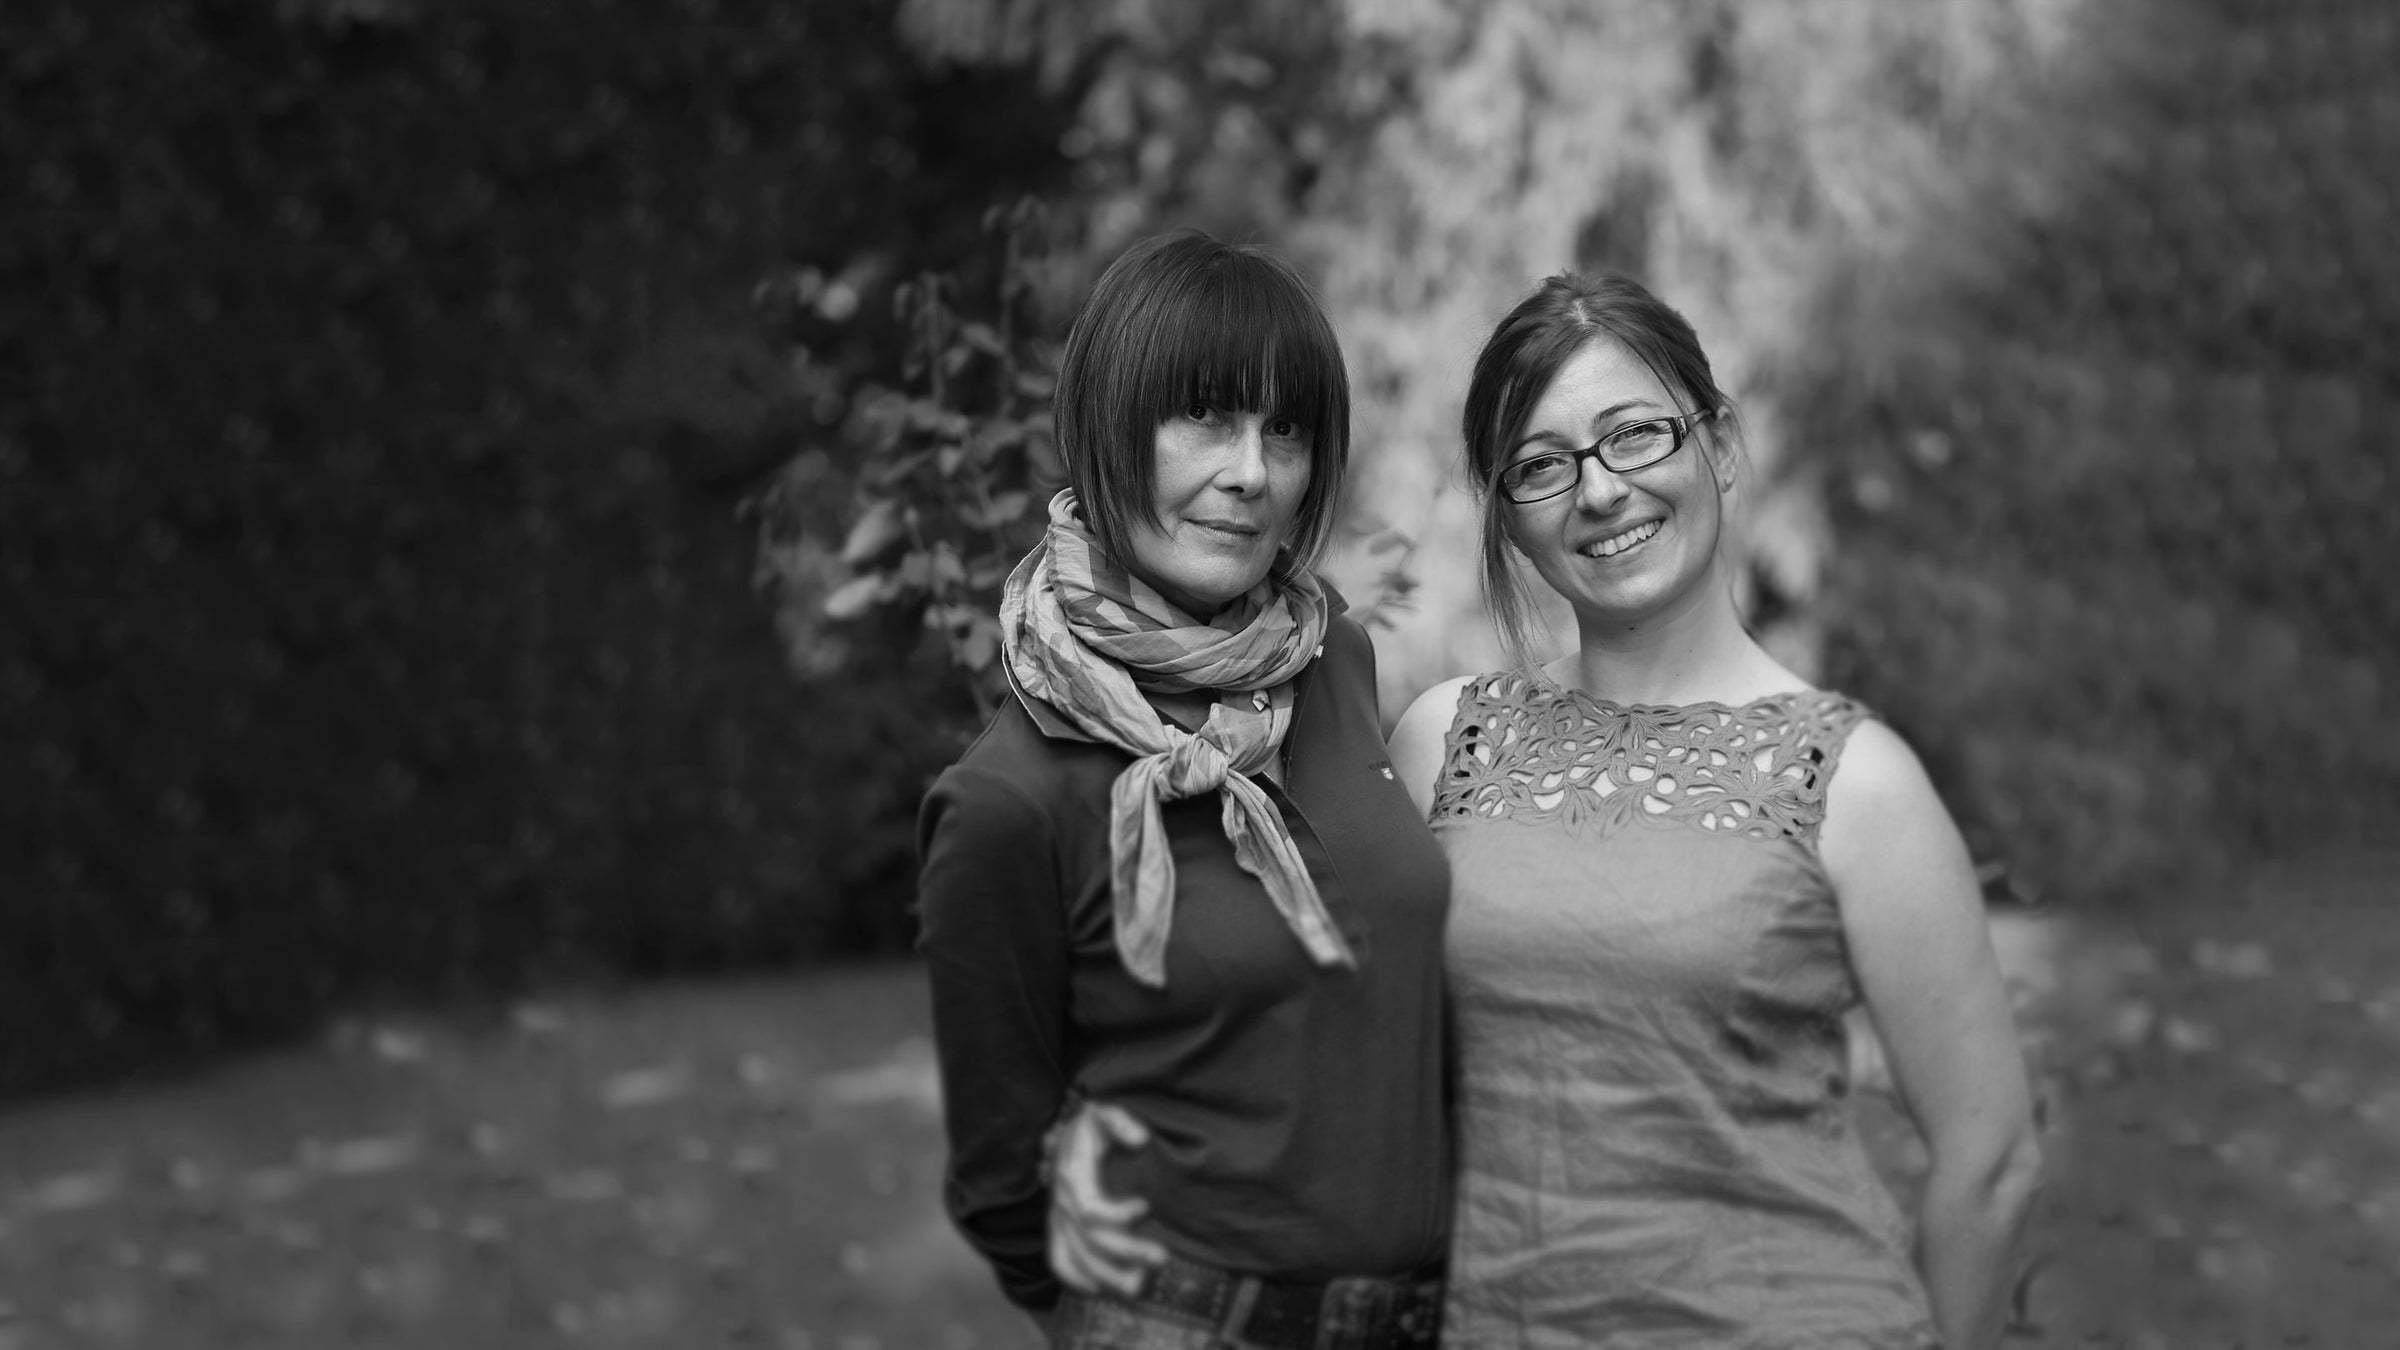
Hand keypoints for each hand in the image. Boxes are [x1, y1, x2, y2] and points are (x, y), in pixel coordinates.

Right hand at [1046, 1100, 1169, 1295]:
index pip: (1090, 1211)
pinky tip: (1101, 1291)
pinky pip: (1059, 1262)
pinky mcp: (1059, 1230)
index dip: (1118, 1215)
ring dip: (1107, 1277)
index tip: (1146, 1206)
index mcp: (1073, 1179)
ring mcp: (1058, 1221)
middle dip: (1127, 1252)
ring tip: (1140, 1287)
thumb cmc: (1091, 1126)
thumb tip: (1142, 1139)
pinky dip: (1076, 1280)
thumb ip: (1121, 1122)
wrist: (1066, 1133)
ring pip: (1077, 1259)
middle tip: (1163, 1257)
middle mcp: (1061, 1205)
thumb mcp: (1103, 1114)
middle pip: (1091, 1241)